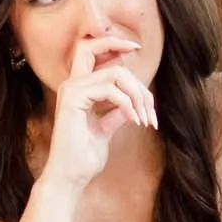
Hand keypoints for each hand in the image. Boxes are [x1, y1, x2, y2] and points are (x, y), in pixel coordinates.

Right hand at [42, 33, 158, 192]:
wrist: (70, 178)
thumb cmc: (84, 158)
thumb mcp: (106, 129)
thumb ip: (116, 112)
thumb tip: (132, 102)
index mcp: (78, 89)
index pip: (93, 51)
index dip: (114, 44)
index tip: (136, 49)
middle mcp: (72, 84)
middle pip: (104, 52)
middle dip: (135, 78)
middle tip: (150, 110)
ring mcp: (71, 89)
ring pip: (115, 73)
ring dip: (137, 95)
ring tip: (145, 119)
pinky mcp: (73, 98)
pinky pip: (110, 88)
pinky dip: (128, 104)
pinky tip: (135, 121)